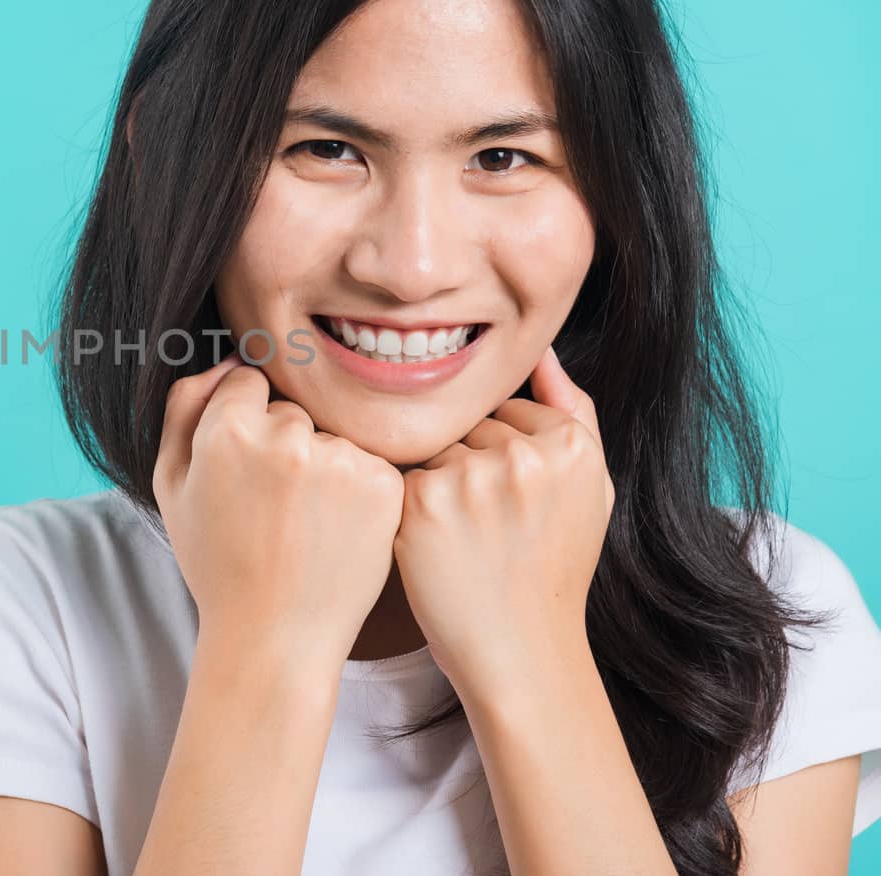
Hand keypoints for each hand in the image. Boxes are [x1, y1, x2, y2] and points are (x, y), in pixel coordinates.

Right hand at [153, 353, 406, 673]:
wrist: (275, 636)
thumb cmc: (217, 561)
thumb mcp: (172, 485)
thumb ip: (185, 408)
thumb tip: (228, 358)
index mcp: (229, 430)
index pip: (247, 380)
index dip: (244, 425)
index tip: (246, 471)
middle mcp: (287, 436)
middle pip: (293, 407)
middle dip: (285, 442)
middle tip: (274, 506)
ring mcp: (340, 460)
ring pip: (332, 433)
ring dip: (324, 464)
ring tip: (305, 522)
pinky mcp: (383, 484)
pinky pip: (368, 460)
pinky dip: (358, 488)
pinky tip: (335, 528)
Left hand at [394, 344, 615, 699]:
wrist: (519, 648)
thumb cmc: (552, 565)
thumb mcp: (590, 487)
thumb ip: (573, 410)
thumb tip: (541, 347)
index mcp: (571, 445)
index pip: (511, 408)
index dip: (505, 454)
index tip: (514, 503)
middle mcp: (524, 455)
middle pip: (469, 424)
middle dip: (468, 462)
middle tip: (484, 523)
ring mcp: (472, 476)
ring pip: (434, 445)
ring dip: (438, 480)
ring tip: (463, 535)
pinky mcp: (423, 500)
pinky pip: (404, 472)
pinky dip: (411, 503)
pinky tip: (435, 543)